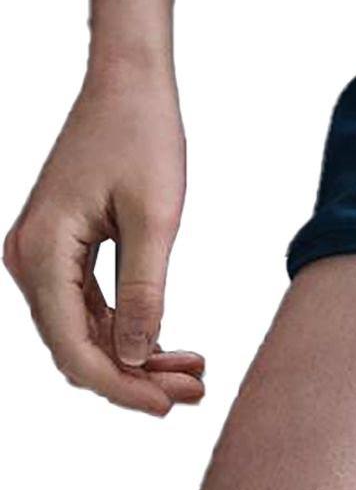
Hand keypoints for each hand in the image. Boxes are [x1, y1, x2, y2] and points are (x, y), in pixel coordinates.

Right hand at [4, 65, 204, 412]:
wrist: (128, 83)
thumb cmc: (143, 137)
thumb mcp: (155, 218)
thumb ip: (145, 290)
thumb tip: (134, 357)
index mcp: (41, 252)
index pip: (73, 346)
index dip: (120, 386)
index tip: (168, 406)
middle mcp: (27, 259)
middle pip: (76, 346)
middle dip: (134, 377)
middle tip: (195, 393)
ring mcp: (40, 256)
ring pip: (84, 331)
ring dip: (135, 357)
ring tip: (194, 375)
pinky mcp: (60, 250)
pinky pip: (88, 307)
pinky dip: (128, 328)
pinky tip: (173, 344)